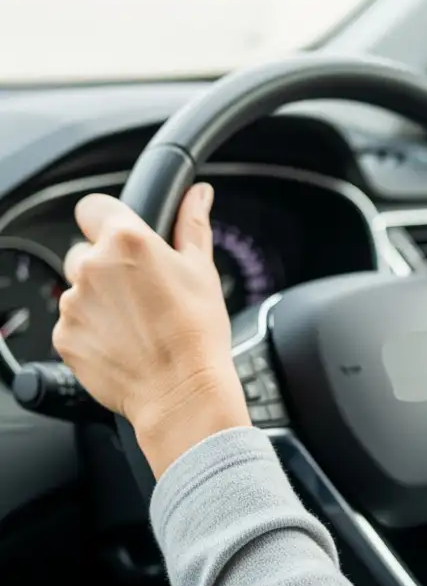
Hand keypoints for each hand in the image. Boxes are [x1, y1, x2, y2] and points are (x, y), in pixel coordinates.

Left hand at [54, 184, 248, 477]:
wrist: (181, 390)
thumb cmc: (197, 331)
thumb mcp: (202, 269)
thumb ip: (193, 224)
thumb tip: (198, 195)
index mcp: (127, 241)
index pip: (94, 206)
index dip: (108, 219)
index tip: (123, 236)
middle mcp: (92, 266)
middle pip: (86, 250)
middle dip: (108, 265)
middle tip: (142, 289)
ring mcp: (73, 303)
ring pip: (79, 288)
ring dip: (101, 298)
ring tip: (137, 321)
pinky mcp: (64, 336)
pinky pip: (73, 322)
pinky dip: (93, 328)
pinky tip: (124, 340)